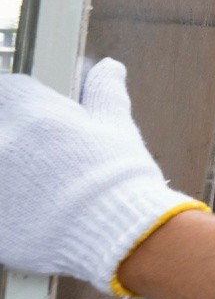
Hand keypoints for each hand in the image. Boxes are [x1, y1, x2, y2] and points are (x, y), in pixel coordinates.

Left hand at [0, 59, 203, 294]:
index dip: (22, 104)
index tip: (35, 123)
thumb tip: (109, 66)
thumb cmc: (119, 179)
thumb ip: (104, 92)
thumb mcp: (116, 126)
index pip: (8, 91)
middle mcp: (3, 141)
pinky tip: (28, 212)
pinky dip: (6, 204)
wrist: (118, 232)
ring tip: (34, 189)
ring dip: (9, 171)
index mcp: (30, 112)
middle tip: (39, 162)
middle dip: (13, 138)